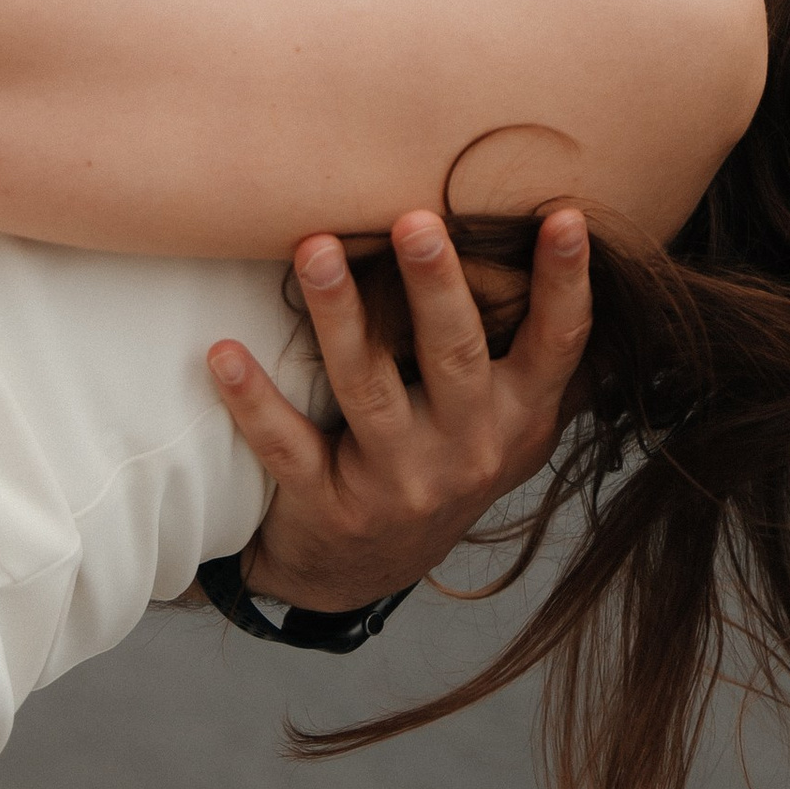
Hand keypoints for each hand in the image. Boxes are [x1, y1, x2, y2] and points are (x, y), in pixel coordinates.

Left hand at [210, 207, 593, 611]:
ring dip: (339, 315)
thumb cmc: (443, 461)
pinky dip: (254, 401)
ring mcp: (399, 483)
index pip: (557, 344)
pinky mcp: (331, 506)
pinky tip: (224, 355)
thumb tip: (560, 232)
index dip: (565, 284)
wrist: (368, 571)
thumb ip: (527, 351)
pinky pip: (288, 447)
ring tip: (314, 250)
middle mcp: (468, 450)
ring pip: (367, 388)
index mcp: (518, 416)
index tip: (564, 217)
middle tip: (415, 221)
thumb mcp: (506, 422)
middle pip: (454, 356)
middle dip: (435, 287)